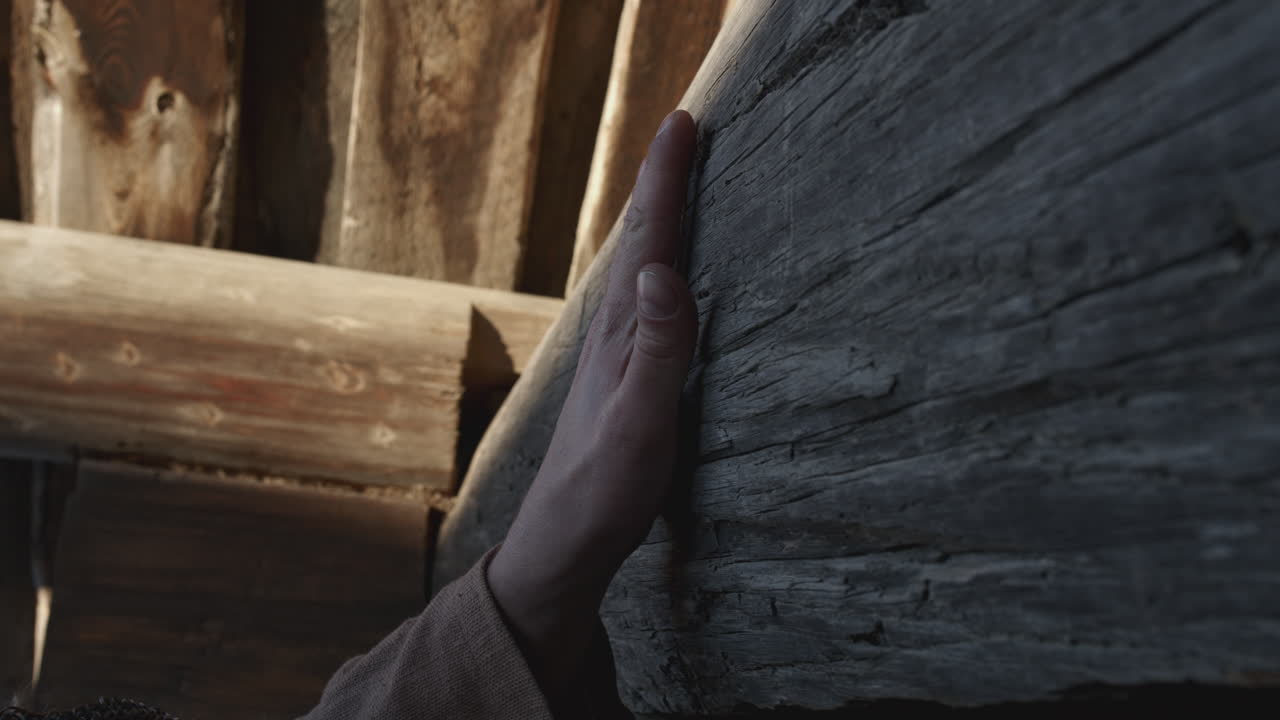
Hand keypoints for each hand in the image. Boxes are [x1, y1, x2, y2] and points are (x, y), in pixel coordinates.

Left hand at [488, 110, 697, 698]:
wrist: (565, 539)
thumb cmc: (605, 487)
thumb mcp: (640, 420)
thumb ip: (658, 349)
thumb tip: (660, 270)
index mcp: (622, 333)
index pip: (648, 240)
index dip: (665, 180)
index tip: (683, 121)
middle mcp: (614, 333)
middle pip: (640, 241)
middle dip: (661, 182)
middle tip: (684, 130)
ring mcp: (615, 355)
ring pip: (640, 268)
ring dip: (658, 218)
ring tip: (675, 182)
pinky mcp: (622, 377)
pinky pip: (645, 302)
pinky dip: (658, 266)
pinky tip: (662, 275)